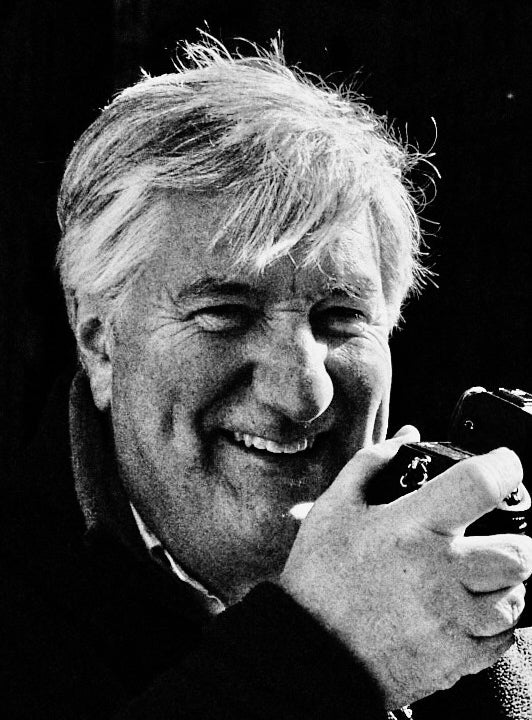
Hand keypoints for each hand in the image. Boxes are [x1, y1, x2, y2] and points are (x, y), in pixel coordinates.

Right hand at [280, 428, 531, 707]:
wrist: (310, 653)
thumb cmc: (319, 578)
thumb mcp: (335, 508)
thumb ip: (373, 463)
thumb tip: (408, 438)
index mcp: (413, 528)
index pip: (483, 484)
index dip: (505, 466)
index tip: (504, 467)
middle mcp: (442, 574)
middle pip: (520, 552)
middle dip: (514, 539)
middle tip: (489, 537)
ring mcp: (453, 620)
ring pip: (517, 598)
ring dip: (504, 583)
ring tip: (475, 576)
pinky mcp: (455, 659)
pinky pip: (503, 640)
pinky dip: (494, 623)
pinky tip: (465, 610)